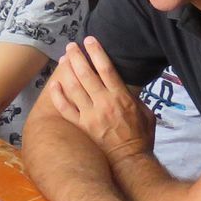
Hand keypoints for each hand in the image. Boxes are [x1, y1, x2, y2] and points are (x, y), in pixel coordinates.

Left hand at [44, 39, 153, 162]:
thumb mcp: (146, 112)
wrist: (130, 160)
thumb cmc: (141, 136)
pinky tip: (54, 84)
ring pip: (74, 88)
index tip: (89, 40)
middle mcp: (103, 103)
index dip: (96, 52)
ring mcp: (90, 115)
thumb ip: (134, 97)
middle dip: (77, 57)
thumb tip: (126, 87)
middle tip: (71, 46)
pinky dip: (58, 96)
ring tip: (63, 58)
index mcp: (121, 97)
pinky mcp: (82, 126)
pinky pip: (65, 109)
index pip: (106, 68)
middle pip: (86, 74)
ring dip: (67, 70)